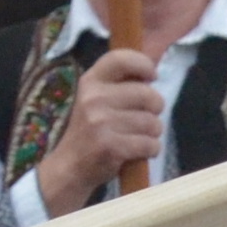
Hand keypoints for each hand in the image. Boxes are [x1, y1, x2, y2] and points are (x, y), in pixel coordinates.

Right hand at [36, 46, 167, 215]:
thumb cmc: (90, 131)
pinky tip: (140, 151)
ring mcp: (100, 123)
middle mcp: (93, 98)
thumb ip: (118, 85)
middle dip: (156, 108)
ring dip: (154, 133)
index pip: (120, 59)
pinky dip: (151, 150)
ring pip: (152, 122)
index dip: (143, 64)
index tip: (152, 76)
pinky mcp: (110, 147)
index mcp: (90, 82)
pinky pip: (149, 144)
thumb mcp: (95, 100)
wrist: (70, 167)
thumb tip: (151, 73)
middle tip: (147, 117)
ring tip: (141, 137)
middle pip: (147, 94)